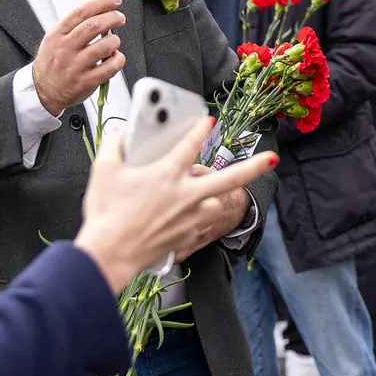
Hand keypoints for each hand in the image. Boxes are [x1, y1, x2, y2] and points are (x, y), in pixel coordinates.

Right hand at [34, 0, 124, 115]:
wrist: (43, 90)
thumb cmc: (53, 62)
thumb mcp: (55, 39)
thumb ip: (74, 26)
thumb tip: (101, 10)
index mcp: (58, 34)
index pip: (81, 12)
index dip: (101, 3)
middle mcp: (65, 48)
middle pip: (93, 26)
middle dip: (112, 18)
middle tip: (119, 17)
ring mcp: (76, 66)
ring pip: (104, 46)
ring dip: (115, 40)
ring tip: (114, 41)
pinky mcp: (86, 81)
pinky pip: (110, 68)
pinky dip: (118, 60)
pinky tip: (115, 58)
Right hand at [75, 117, 276, 292]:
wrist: (110, 254)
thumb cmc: (106, 214)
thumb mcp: (103, 171)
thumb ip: (114, 146)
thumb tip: (119, 134)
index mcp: (167, 174)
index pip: (190, 145)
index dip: (200, 130)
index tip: (208, 120)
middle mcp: (186, 195)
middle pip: (229, 178)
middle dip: (253, 166)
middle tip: (272, 158)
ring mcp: (190, 218)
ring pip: (212, 202)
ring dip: (208, 197)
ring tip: (194, 194)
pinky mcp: (187, 236)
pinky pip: (197, 223)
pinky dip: (193, 218)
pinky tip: (177, 219)